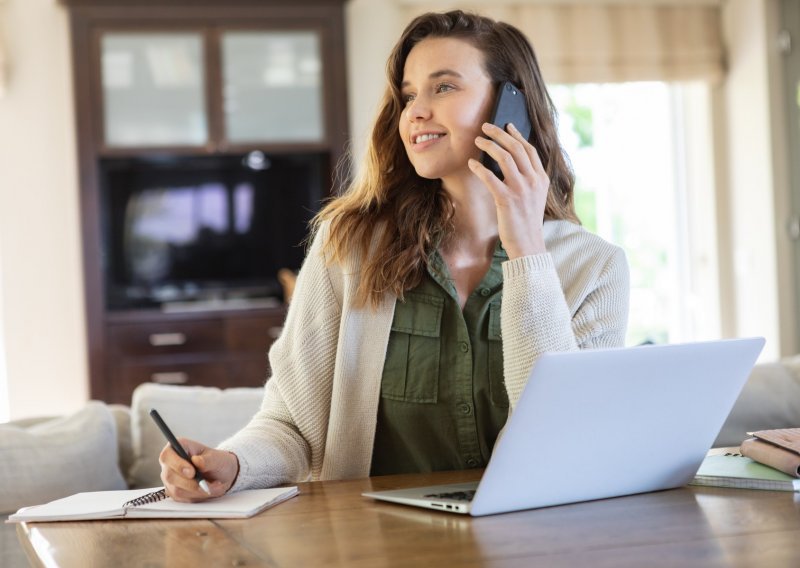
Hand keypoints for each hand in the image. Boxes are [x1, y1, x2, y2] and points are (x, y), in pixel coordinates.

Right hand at [158, 437, 239, 501]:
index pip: (167, 455)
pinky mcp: (174, 492)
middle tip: (205, 483)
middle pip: (170, 476)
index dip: (177, 464)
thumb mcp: (217, 458)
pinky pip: (182, 498)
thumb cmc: (217, 461)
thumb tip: (196, 461)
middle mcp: (169, 464)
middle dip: (190, 482)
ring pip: (176, 490)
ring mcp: (170, 479)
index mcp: (177, 447)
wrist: (221, 474)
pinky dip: (198, 496)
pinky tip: (208, 489)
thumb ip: (207, 459)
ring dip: (197, 490)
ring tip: (213, 485)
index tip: (191, 472)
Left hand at [469, 122, 548, 257]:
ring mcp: (521, 189)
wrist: (528, 243)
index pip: (529, 150)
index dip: (517, 135)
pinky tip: (472, 164)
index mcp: (541, 179)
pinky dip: (479, 168)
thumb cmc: (527, 221)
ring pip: (504, 158)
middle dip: (500, 134)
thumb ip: (527, 179)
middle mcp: (533, 181)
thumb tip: (508, 161)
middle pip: (516, 148)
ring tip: (478, 140)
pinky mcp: (506, 199)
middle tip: (486, 126)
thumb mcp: (535, 197)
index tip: (507, 125)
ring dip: (489, 146)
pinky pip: (490, 177)